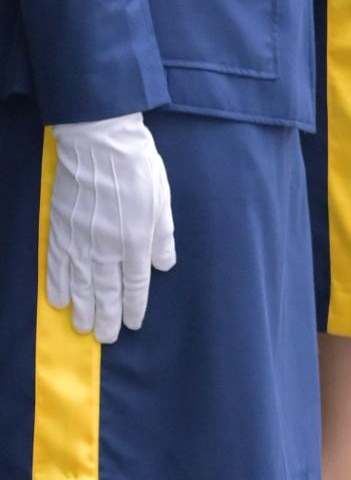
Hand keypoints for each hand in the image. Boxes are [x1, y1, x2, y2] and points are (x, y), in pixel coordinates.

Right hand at [44, 115, 174, 339]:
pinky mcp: (60, 229)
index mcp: (136, 241)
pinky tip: (58, 301)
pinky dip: (58, 285)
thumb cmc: (137, 167)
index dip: (135, 307)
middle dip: (107, 317)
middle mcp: (107, 246)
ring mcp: (81, 239)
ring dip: (82, 308)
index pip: (136, 284)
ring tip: (83, 328)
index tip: (133, 323)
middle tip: (105, 337)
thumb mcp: (163, 200)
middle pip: (106, 291)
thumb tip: (164, 265)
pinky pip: (58, 265)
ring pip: (81, 283)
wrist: (98, 142)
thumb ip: (163, 237)